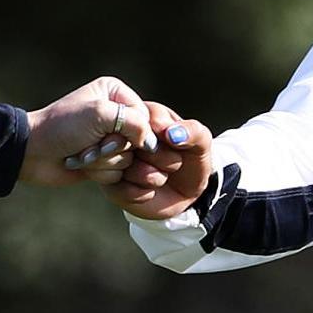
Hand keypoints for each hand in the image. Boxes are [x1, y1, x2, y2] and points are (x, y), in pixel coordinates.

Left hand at [20, 76, 155, 186]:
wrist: (33, 152)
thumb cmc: (63, 126)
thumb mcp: (100, 114)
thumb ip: (135, 123)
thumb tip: (153, 145)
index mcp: (116, 93)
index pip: (146, 117)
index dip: (133, 132)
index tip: (110, 136)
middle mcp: (116, 114)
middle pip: (139, 141)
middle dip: (113, 149)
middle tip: (91, 145)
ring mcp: (109, 139)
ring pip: (129, 160)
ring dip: (103, 162)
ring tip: (82, 154)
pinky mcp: (104, 160)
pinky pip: (118, 173)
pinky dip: (99, 172)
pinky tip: (80, 164)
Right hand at [103, 101, 215, 219]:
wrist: (185, 195)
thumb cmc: (190, 161)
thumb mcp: (201, 144)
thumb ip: (193, 132)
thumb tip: (172, 133)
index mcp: (145, 117)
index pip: (142, 116)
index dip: (161, 134)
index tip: (175, 144)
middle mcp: (125, 136)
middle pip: (128, 140)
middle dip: (158, 157)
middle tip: (174, 163)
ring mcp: (115, 160)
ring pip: (123, 165)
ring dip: (150, 177)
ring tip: (162, 177)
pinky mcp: (111, 185)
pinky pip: (119, 189)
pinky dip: (140, 193)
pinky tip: (150, 191)